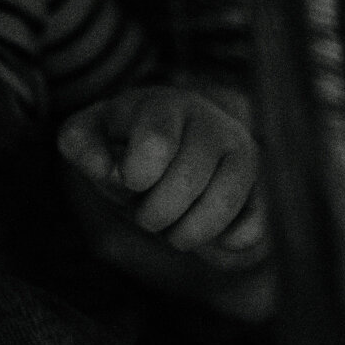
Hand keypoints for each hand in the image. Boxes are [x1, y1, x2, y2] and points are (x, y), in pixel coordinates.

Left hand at [58, 85, 266, 263]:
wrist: (173, 145)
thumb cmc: (124, 143)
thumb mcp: (89, 135)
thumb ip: (82, 145)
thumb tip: (110, 172)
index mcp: (164, 104)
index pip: (158, 138)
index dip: (137, 173)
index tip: (129, 181)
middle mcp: (210, 122)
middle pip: (187, 179)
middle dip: (154, 213)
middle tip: (143, 216)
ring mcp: (242, 152)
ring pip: (223, 201)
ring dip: (186, 232)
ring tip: (170, 230)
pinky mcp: (262, 185)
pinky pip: (256, 221)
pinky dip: (228, 240)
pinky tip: (208, 236)